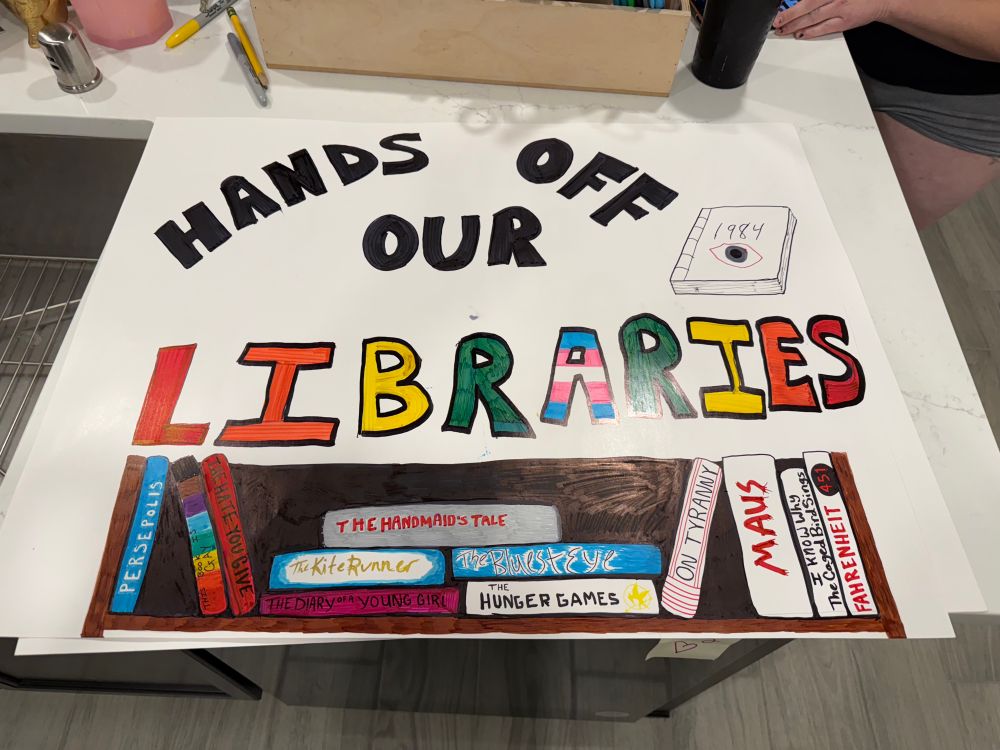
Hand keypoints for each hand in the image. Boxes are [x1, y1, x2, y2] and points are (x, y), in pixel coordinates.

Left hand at [773, 0, 894, 38]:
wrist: (880, 0)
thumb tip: (803, 1)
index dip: (793, 6)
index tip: (780, 10)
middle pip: (806, 6)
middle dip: (789, 16)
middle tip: (776, 22)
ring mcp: (840, 10)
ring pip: (812, 19)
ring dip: (795, 25)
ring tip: (783, 30)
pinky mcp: (844, 22)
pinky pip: (823, 28)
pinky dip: (810, 32)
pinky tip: (800, 34)